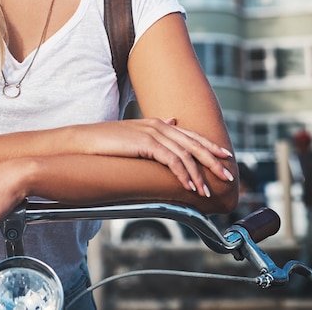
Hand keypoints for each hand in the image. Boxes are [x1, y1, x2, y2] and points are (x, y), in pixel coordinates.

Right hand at [76, 117, 233, 196]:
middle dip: (212, 160)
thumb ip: (155, 131)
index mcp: (157, 123)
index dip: (209, 145)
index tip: (226, 157)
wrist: (84, 140)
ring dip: (198, 174)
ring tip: (206, 191)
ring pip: (184, 153)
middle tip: (228, 176)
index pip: (190, 134)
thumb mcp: (134, 134)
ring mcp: (151, 132)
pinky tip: (189, 186)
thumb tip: (173, 121)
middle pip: (193, 142)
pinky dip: (183, 174)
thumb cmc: (106, 142)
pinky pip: (171, 160)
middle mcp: (158, 125)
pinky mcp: (144, 142)